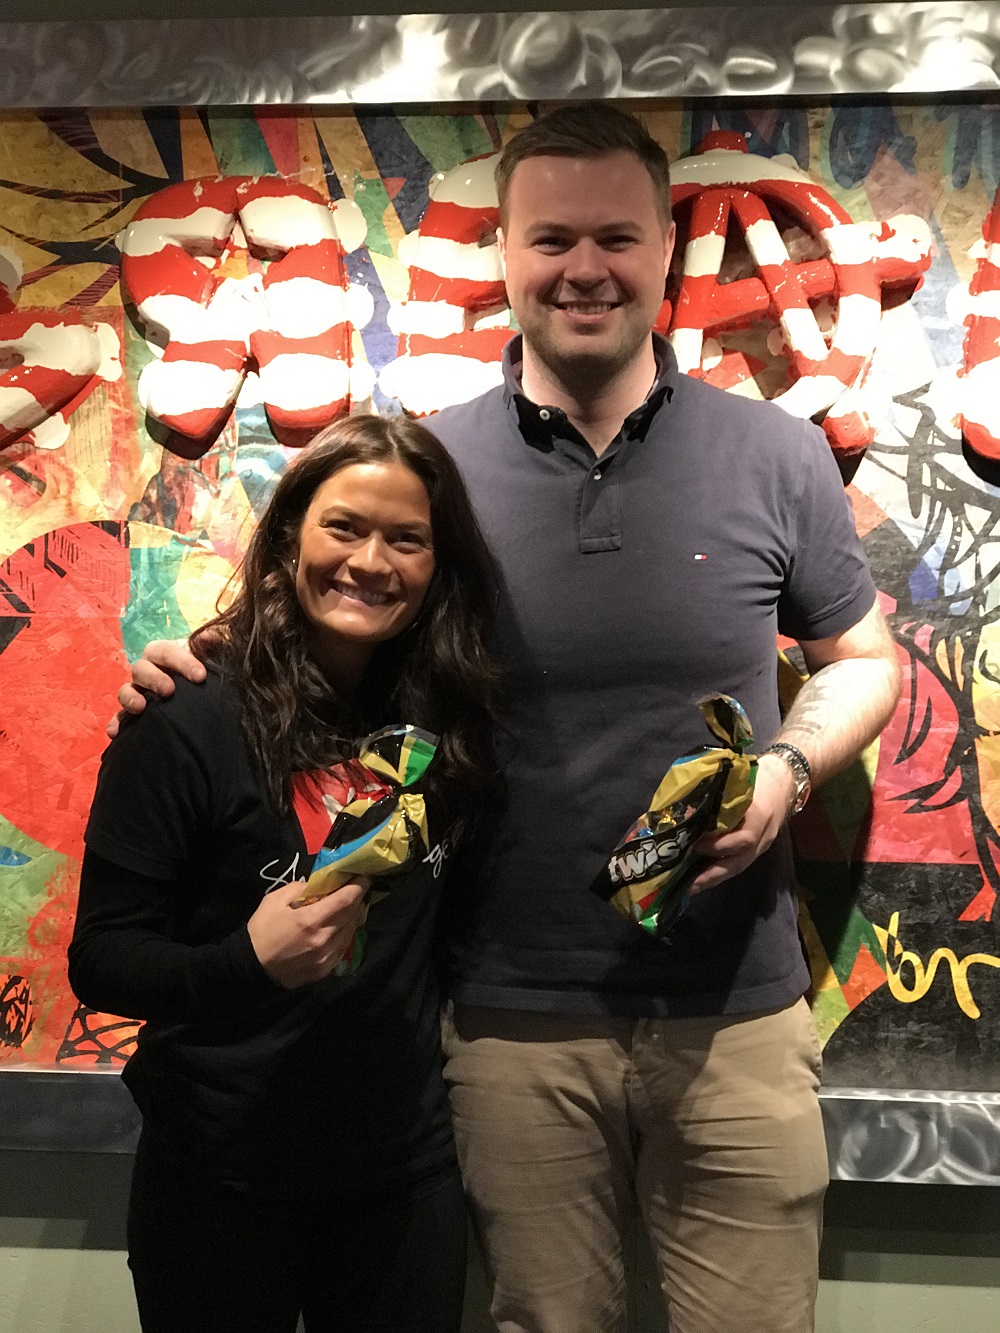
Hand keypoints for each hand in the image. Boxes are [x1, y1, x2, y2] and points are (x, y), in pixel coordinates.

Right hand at [107, 638, 206, 738]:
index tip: (199, 675)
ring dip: (130, 698)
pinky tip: (115, 732)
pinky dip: (116, 723)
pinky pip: (120, 717)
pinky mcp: (132, 712)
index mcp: (162, 653)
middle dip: (154, 678)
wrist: (194, 691)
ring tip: (140, 707)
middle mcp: (146, 670)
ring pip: (126, 690)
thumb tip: (209, 637)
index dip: (182, 661)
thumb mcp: (207, 656)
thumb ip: (210, 645)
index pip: (166, 651)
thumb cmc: (198, 669)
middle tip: (169, 690)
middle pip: (141, 669)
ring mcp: (137, 691)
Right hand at [246, 877, 369, 988]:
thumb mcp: (274, 900)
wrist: (251, 967)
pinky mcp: (325, 970)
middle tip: (358, 889)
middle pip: (353, 915)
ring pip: (351, 933)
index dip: (358, 887)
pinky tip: (341, 928)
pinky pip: (343, 948)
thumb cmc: (261, 931)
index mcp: (311, 920)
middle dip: (358, 900)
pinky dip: (345, 935)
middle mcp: (324, 939)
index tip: (364, 877)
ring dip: (354, 918)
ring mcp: (326, 958)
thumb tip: (318, 885)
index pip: (345, 900)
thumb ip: (299, 889)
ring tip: (351, 907)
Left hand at [688, 755, 795, 893]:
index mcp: (759, 816)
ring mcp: (763, 843)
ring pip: (739, 867)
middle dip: (712, 875)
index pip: (742, 839)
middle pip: (739, 863)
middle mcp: (763, 836)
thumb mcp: (740, 779)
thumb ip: (718, 794)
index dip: (717, 846)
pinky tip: (702, 875)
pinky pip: (740, 862)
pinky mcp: (759, 847)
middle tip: (687, 884)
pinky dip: (720, 870)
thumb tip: (685, 807)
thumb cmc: (758, 776)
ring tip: (691, 886)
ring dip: (714, 878)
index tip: (694, 844)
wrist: (786, 778)